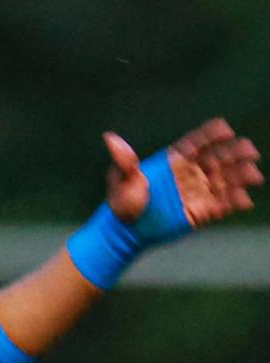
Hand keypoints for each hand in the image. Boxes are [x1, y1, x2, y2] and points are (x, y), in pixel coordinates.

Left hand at [105, 118, 261, 226]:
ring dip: (241, 176)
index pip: (197, 143)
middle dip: (236, 153)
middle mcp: (190, 173)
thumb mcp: (121, 179)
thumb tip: (109, 138)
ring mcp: (196, 192)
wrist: (122, 232)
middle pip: (218, 159)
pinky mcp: (198, 212)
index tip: (224, 128)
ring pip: (225, 180)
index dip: (211, 135)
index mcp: (175, 161)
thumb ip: (124, 160)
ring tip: (254, 175)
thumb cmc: (121, 203)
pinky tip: (245, 199)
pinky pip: (221, 205)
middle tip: (249, 150)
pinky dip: (234, 202)